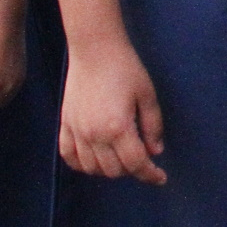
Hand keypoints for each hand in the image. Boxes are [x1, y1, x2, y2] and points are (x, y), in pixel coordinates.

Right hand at [58, 39, 165, 183]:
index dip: (150, 175)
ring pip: (92, 168)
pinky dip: (82, 164)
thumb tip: (155, 152)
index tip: (160, 177)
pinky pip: (68, 156)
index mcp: (118, 127)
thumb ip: (152, 126)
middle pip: (114, 170)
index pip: (135, 164)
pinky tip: (94, 159)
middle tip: (142, 158)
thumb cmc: (125, 68)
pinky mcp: (65, 124)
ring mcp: (77, 130)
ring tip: (121, 158)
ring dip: (109, 170)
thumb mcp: (147, 95)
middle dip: (132, 170)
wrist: (95, 49)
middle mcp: (94, 134)